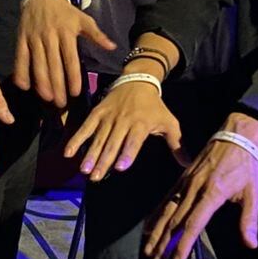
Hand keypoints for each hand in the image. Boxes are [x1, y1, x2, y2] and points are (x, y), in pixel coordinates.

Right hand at [12, 0, 112, 105]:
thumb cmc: (65, 11)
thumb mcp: (83, 19)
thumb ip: (97, 35)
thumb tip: (113, 47)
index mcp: (66, 33)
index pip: (70, 59)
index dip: (72, 76)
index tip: (75, 92)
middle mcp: (50, 37)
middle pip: (53, 65)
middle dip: (57, 85)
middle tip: (60, 103)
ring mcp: (34, 38)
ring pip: (37, 64)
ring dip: (41, 82)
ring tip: (46, 97)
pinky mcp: (21, 39)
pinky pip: (20, 58)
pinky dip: (21, 72)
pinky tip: (24, 86)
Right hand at [63, 80, 183, 180]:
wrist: (137, 81)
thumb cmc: (155, 107)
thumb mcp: (169, 122)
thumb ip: (177, 144)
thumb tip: (189, 164)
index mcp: (141, 124)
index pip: (134, 140)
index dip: (127, 153)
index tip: (120, 167)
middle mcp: (123, 121)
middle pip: (113, 142)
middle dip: (104, 160)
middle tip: (96, 177)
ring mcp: (108, 117)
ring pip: (98, 138)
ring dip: (90, 154)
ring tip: (84, 170)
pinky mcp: (97, 113)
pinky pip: (86, 127)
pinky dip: (77, 139)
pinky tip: (68, 153)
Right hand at [143, 114, 257, 258]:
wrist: (236, 136)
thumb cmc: (247, 165)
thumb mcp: (254, 193)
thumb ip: (249, 219)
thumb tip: (251, 244)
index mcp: (213, 193)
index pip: (194, 223)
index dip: (184, 244)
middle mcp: (195, 188)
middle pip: (176, 221)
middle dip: (164, 244)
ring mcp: (186, 183)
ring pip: (167, 211)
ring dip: (156, 232)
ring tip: (148, 250)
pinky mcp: (182, 179)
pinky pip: (166, 199)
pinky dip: (155, 214)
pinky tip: (147, 227)